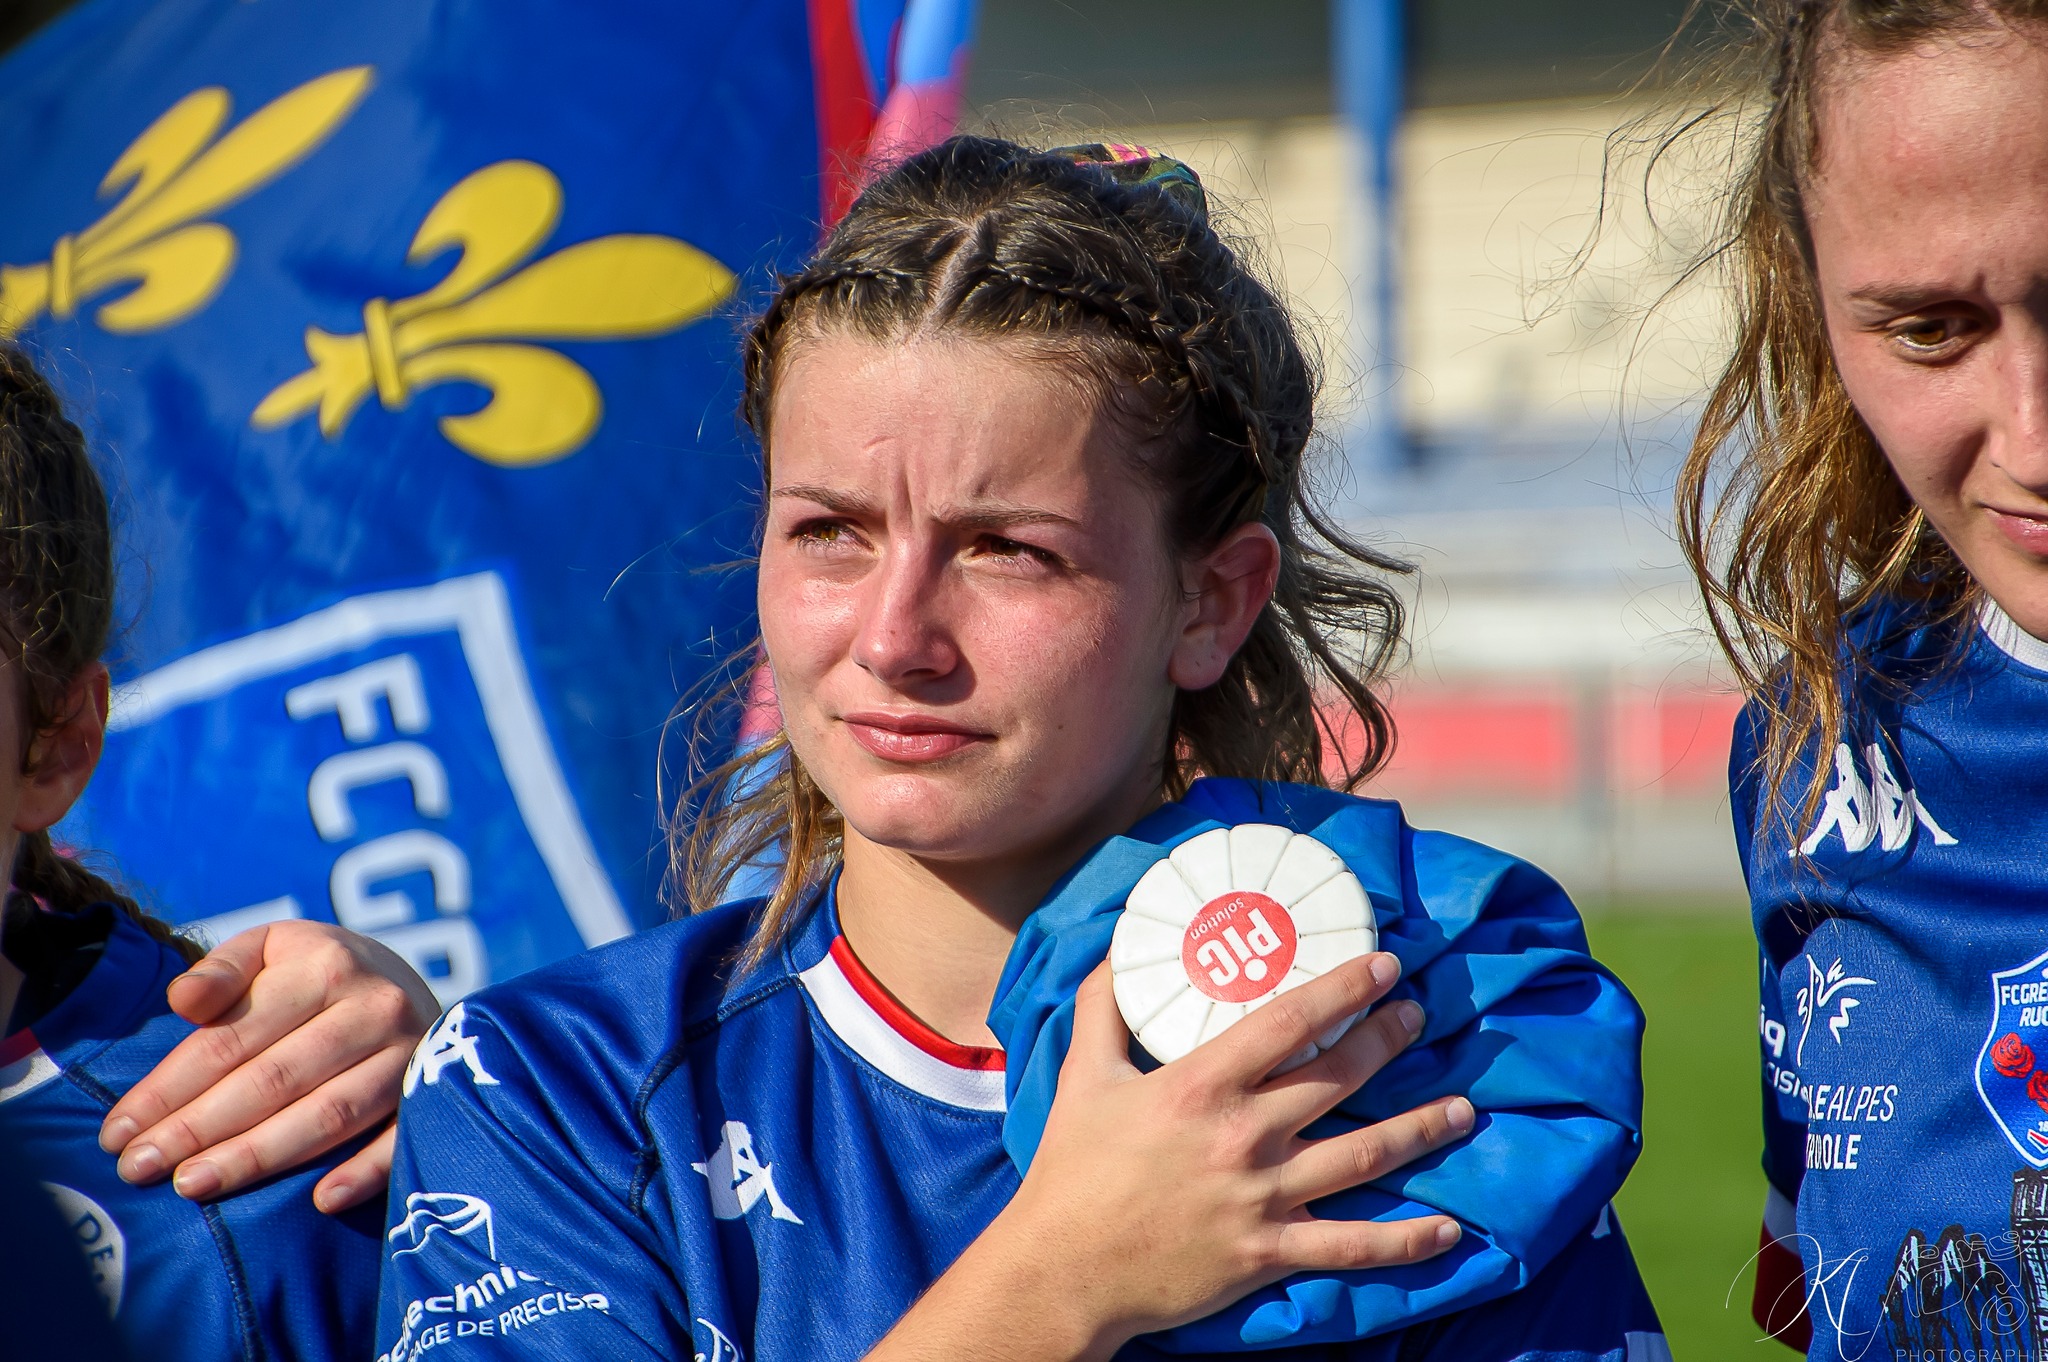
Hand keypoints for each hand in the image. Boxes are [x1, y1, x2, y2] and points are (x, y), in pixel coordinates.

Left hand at [97, 920, 436, 1212]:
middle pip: (273, 1081)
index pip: (232, 1039)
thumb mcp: (271, 947)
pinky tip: (318, 1200)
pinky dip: (364, 1173)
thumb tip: (181, 1002)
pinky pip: (400, 1139)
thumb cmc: (318, 972)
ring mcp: (409, 1054)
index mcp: (325, 967)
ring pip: (328, 1116)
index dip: (169, 1088)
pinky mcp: (432, 1092)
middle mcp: (373, 1008)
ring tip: (193, 1185)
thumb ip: (222, 969)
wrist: (409, 982)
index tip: (118, 1131)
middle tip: (140, 1169)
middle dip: (198, 1130)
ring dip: (258, 1157)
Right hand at [874, 952, 1470, 1361]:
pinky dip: (1406, 1241)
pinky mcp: (1268, 1253)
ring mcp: (1262, 1197)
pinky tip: (1449, 1230)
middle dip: (1389, 1039)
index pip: (1289, 1022)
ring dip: (1422, 1130)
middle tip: (1419, 1014)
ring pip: (1364, 1156)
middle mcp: (1242, 1136)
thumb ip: (1103, 1008)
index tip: (1384, 966)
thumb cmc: (1069, 1171)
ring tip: (1463, 1109)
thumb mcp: (1079, 1075)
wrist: (1063, 1270)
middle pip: (1339, 1077)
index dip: (1344, 989)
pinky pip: (1352, 1246)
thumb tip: (1117, 950)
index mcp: (1199, 1084)